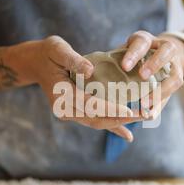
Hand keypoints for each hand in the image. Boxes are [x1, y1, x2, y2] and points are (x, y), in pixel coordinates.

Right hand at [26, 36, 142, 140]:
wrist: (36, 62)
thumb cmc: (49, 53)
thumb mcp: (58, 50)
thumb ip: (73, 60)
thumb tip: (89, 70)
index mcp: (62, 96)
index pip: (90, 105)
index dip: (111, 109)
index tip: (130, 111)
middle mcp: (66, 109)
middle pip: (98, 118)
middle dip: (123, 119)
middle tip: (147, 115)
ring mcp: (71, 113)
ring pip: (99, 122)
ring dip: (121, 122)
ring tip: (144, 118)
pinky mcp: (77, 112)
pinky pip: (96, 121)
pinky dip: (112, 127)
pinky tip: (128, 135)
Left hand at [121, 30, 183, 117]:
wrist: (164, 54)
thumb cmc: (135, 55)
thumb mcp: (125, 51)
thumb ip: (113, 60)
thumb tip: (90, 73)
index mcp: (146, 40)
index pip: (142, 42)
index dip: (134, 54)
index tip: (125, 66)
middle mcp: (165, 48)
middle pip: (166, 51)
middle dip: (155, 64)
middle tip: (143, 76)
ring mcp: (175, 65)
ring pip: (175, 76)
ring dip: (161, 90)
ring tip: (145, 103)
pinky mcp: (177, 80)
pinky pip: (172, 93)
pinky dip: (160, 104)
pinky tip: (149, 114)